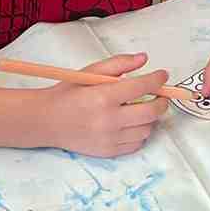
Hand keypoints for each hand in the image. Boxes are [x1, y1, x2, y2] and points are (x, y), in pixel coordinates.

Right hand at [43, 53, 168, 158]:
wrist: (47, 121)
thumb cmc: (68, 94)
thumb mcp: (89, 72)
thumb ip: (118, 63)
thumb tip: (143, 59)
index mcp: (103, 96)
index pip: (142, 87)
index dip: (157, 80)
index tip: (162, 76)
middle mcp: (108, 120)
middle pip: (151, 112)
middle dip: (161, 101)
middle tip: (160, 95)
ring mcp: (109, 138)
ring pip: (147, 129)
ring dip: (150, 118)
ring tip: (141, 109)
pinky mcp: (109, 151)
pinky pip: (137, 144)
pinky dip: (139, 133)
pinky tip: (131, 124)